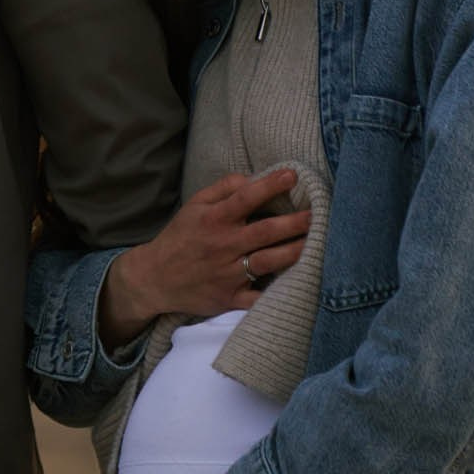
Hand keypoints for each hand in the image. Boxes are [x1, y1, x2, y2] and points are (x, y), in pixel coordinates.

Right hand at [99, 171, 308, 342]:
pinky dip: (275, 294)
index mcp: (214, 219)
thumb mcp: (195, 205)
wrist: (155, 278)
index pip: (245, 198)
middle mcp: (222, 245)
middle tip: (318, 214)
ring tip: (319, 243)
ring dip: (295, 252)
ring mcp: (227, 274)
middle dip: (295, 222)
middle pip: (265, 232)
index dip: (270, 185)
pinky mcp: (228, 298)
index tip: (293, 175)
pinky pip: (256, 298)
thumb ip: (223, 188)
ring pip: (268, 262)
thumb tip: (252, 178)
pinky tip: (298, 285)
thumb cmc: (180, 237)